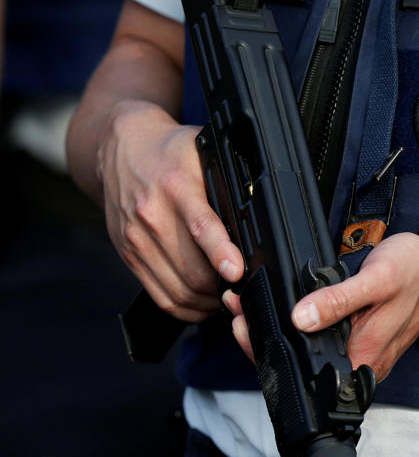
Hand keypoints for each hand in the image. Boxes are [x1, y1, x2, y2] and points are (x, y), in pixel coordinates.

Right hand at [98, 100, 243, 320]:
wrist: (120, 149)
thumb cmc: (171, 152)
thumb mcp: (203, 152)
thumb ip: (228, 181)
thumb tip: (259, 212)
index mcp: (177, 186)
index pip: (201, 225)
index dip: (220, 252)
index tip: (236, 271)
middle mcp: (152, 214)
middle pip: (192, 270)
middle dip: (222, 287)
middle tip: (244, 290)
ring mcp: (136, 239)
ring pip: (178, 290)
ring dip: (207, 302)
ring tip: (225, 298)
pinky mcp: (128, 254)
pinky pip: (159, 295)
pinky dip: (185, 307)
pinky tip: (202, 303)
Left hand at [224, 232, 418, 379]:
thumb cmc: (413, 273)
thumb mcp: (376, 281)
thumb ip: (338, 302)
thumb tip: (301, 319)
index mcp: (362, 358)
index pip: (304, 372)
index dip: (267, 353)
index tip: (243, 327)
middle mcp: (359, 363)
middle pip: (300, 367)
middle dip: (262, 341)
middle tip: (237, 311)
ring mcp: (358, 353)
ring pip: (306, 354)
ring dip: (274, 333)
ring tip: (247, 307)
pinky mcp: (356, 340)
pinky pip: (318, 342)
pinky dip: (294, 327)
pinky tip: (278, 311)